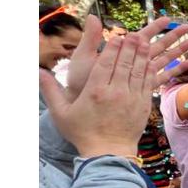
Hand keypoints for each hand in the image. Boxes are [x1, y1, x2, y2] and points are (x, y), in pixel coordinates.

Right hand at [40, 36, 155, 157]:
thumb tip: (37, 72)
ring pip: (138, 71)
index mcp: (95, 92)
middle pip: (124, 64)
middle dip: (130, 47)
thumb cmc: (82, 133)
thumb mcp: (61, 113)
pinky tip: (151, 60)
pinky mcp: (143, 106)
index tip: (117, 36)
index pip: (106, 64)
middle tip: (134, 34)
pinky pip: (148, 83)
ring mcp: (131, 99)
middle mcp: (115, 93)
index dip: (113, 48)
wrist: (108, 154)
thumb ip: (50, 91)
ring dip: (142, 55)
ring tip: (145, 41)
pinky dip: (149, 70)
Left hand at [66, 15, 187, 99]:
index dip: (155, 26)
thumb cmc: (79, 83)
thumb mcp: (84, 58)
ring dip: (178, 50)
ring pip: (164, 59)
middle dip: (172, 35)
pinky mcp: (142, 88)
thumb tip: (92, 16)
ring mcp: (139, 75)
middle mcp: (132, 62)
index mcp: (121, 52)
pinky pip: (163, 77)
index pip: (142, 35)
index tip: (167, 19)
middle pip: (157, 45)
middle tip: (187, 26)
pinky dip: (177, 70)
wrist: (82, 106)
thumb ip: (91, 38)